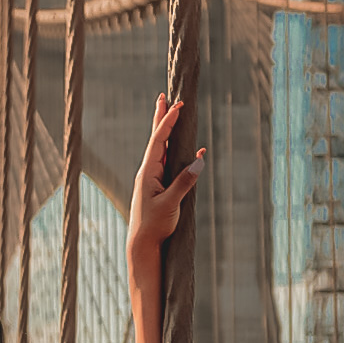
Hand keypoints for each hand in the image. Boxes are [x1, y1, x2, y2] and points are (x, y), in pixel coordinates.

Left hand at [127, 95, 204, 262]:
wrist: (143, 245)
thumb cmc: (154, 226)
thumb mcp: (171, 203)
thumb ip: (185, 181)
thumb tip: (200, 158)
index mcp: (147, 172)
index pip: (157, 141)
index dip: (167, 122)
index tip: (177, 106)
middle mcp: (148, 172)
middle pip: (155, 139)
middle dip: (160, 118)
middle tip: (163, 97)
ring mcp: (153, 179)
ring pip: (161, 149)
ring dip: (167, 131)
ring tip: (170, 114)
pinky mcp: (159, 188)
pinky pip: (169, 164)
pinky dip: (178, 153)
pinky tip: (192, 150)